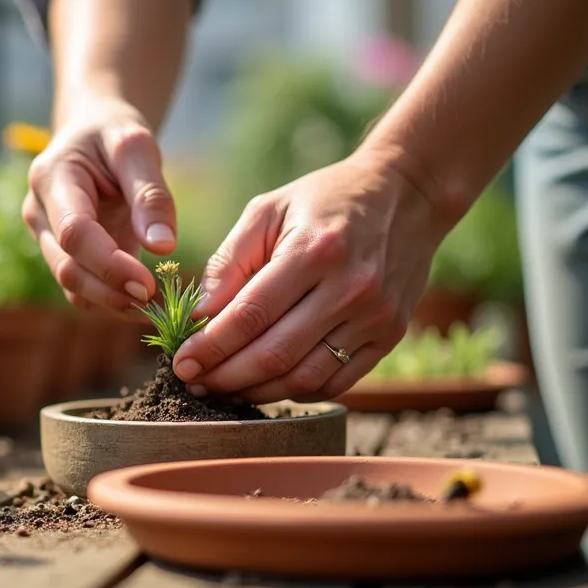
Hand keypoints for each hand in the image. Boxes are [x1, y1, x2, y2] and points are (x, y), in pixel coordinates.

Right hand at [21, 96, 177, 315]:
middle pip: (67, 268)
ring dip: (113, 303)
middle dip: (112, 292)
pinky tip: (146, 301)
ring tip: (158, 308)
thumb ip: (150, 195)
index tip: (149, 285)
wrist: (92, 131)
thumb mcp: (138, 146)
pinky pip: (82, 288)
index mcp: (51, 179)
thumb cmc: (114, 132)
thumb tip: (163, 247)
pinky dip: (112, 300)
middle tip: (159, 305)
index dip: (109, 264)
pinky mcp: (62, 253)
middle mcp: (39, 213)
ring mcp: (45, 237)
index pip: (73, 233)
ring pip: (72, 286)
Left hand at [170, 151, 446, 402]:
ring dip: (256, 392)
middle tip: (193, 382)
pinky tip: (266, 385)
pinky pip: (336, 382)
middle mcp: (350, 289)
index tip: (181, 362)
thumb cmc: (324, 199)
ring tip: (223, 389)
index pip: (250, 315)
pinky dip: (295, 392)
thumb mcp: (268, 210)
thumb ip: (230, 261)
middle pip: (275, 354)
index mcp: (314, 251)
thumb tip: (199, 316)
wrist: (407, 195)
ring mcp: (376, 317)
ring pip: (304, 378)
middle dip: (225, 376)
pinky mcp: (391, 335)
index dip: (210, 346)